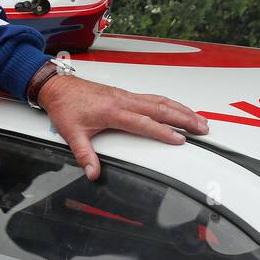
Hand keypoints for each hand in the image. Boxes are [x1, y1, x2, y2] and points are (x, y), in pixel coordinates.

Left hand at [38, 76, 209, 180]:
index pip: (144, 123)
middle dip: (184, 119)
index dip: (163, 132)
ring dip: (181, 109)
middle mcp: (122, 100)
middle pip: (160, 109)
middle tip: (202, 129)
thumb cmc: (64, 106)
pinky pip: (153, 97)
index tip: (180, 139)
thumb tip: (92, 173)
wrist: (56, 86)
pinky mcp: (124, 93)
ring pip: (159, 100)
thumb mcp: (71, 133)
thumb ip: (84, 154)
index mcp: (112, 111)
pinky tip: (178, 108)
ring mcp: (125, 95)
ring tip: (199, 119)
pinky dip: (170, 103)